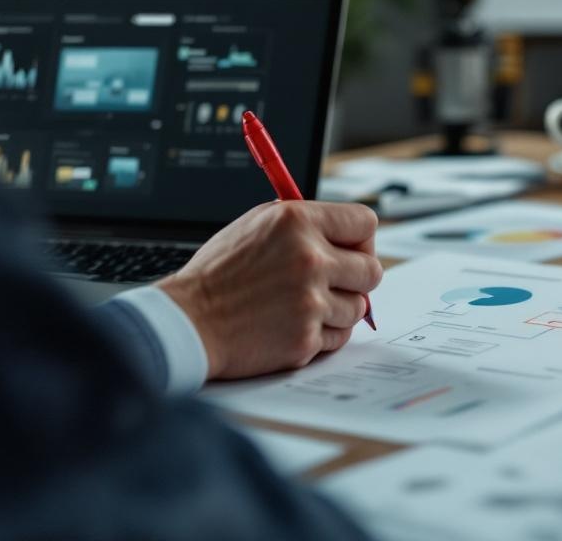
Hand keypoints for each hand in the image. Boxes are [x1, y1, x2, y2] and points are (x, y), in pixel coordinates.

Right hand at [158, 201, 381, 380]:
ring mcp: (310, 302)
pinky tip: (294, 325)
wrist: (189, 321)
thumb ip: (304, 225)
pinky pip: (339, 337)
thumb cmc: (219, 274)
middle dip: (356, 279)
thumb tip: (346, 233)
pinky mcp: (305, 338)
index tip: (352, 251)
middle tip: (333, 284)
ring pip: (358, 307)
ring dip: (338, 309)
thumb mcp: (257, 225)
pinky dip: (323, 334)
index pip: (365, 223)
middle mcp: (309, 259)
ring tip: (302, 306)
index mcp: (297, 222)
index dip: (362, 240)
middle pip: (372, 270)